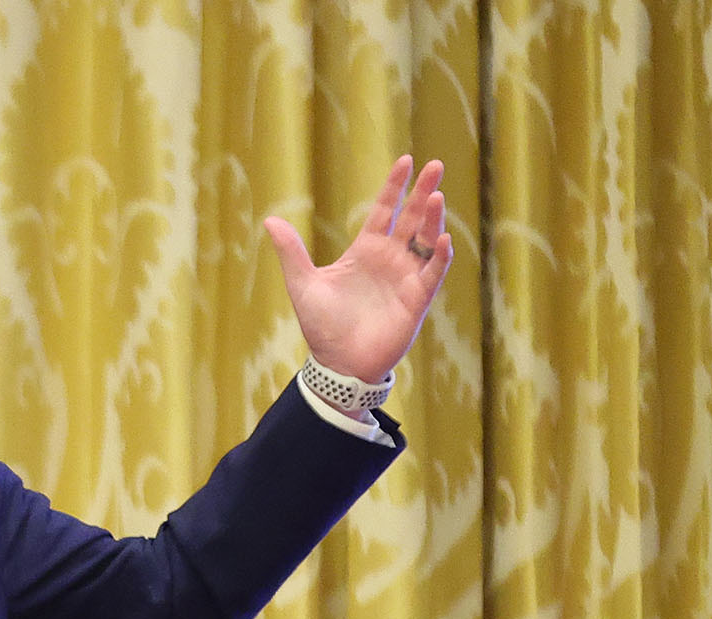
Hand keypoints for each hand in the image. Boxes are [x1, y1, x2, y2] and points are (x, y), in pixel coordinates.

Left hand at [264, 156, 452, 382]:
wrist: (337, 366)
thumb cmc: (322, 328)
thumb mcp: (303, 285)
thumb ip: (291, 253)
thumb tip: (269, 220)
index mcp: (365, 250)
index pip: (384, 210)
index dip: (395, 186)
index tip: (406, 161)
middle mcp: (389, 259)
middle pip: (411, 218)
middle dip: (423, 192)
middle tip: (436, 165)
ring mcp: (405, 278)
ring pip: (425, 240)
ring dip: (433, 219)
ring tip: (436, 195)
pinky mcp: (416, 300)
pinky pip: (433, 274)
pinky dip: (439, 257)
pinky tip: (442, 239)